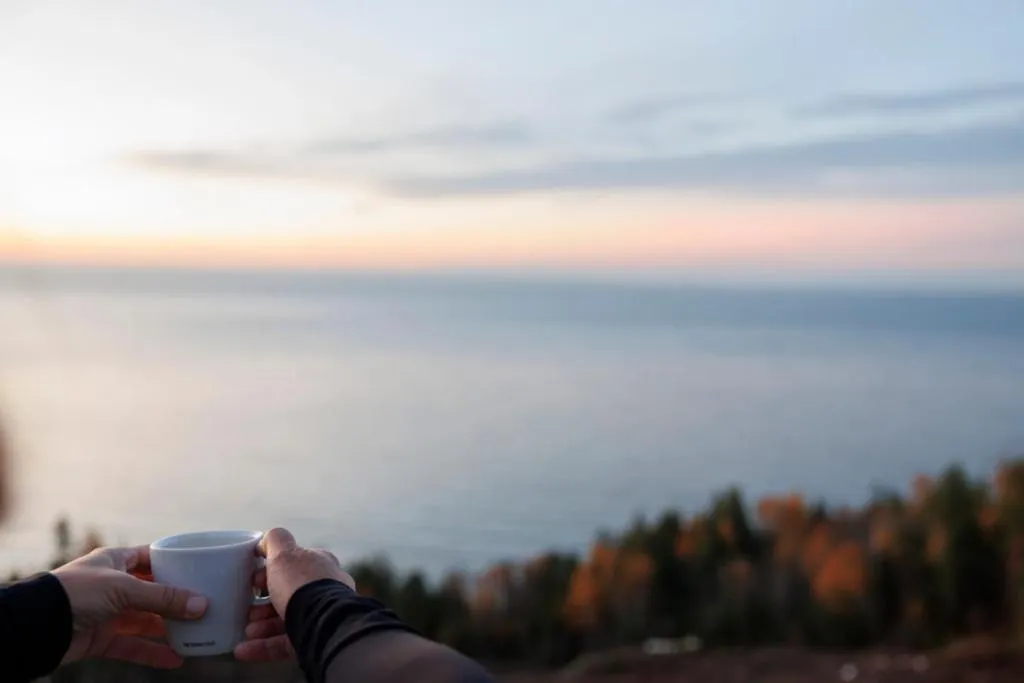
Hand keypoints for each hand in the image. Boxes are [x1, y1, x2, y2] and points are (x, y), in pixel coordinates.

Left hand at [52, 546, 207, 667]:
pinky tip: (175, 658)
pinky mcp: (101, 638)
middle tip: (206, 605)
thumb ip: (163, 598)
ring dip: (169, 628)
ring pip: (146, 620)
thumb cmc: (76, 593)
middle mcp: (113, 585)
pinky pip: (133, 646)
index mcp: (115, 560)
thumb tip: (202, 605)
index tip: (201, 568)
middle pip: (153, 591)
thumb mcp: (124, 588)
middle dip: (177, 600)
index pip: (151, 557)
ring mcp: (107, 613)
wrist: (35, 626)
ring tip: (197, 634)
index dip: (175, 562)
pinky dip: (153, 652)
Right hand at [235, 527, 353, 660]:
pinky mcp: (313, 641)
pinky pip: (283, 644)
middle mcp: (324, 591)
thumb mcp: (284, 554)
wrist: (322, 623)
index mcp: (320, 566)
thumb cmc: (302, 585)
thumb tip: (265, 540)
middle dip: (263, 604)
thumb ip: (274, 541)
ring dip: (260, 626)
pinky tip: (241, 650)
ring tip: (245, 630)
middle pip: (288, 595)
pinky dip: (261, 647)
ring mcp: (319, 617)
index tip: (252, 580)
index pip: (294, 566)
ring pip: (285, 621)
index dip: (270, 572)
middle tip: (246, 609)